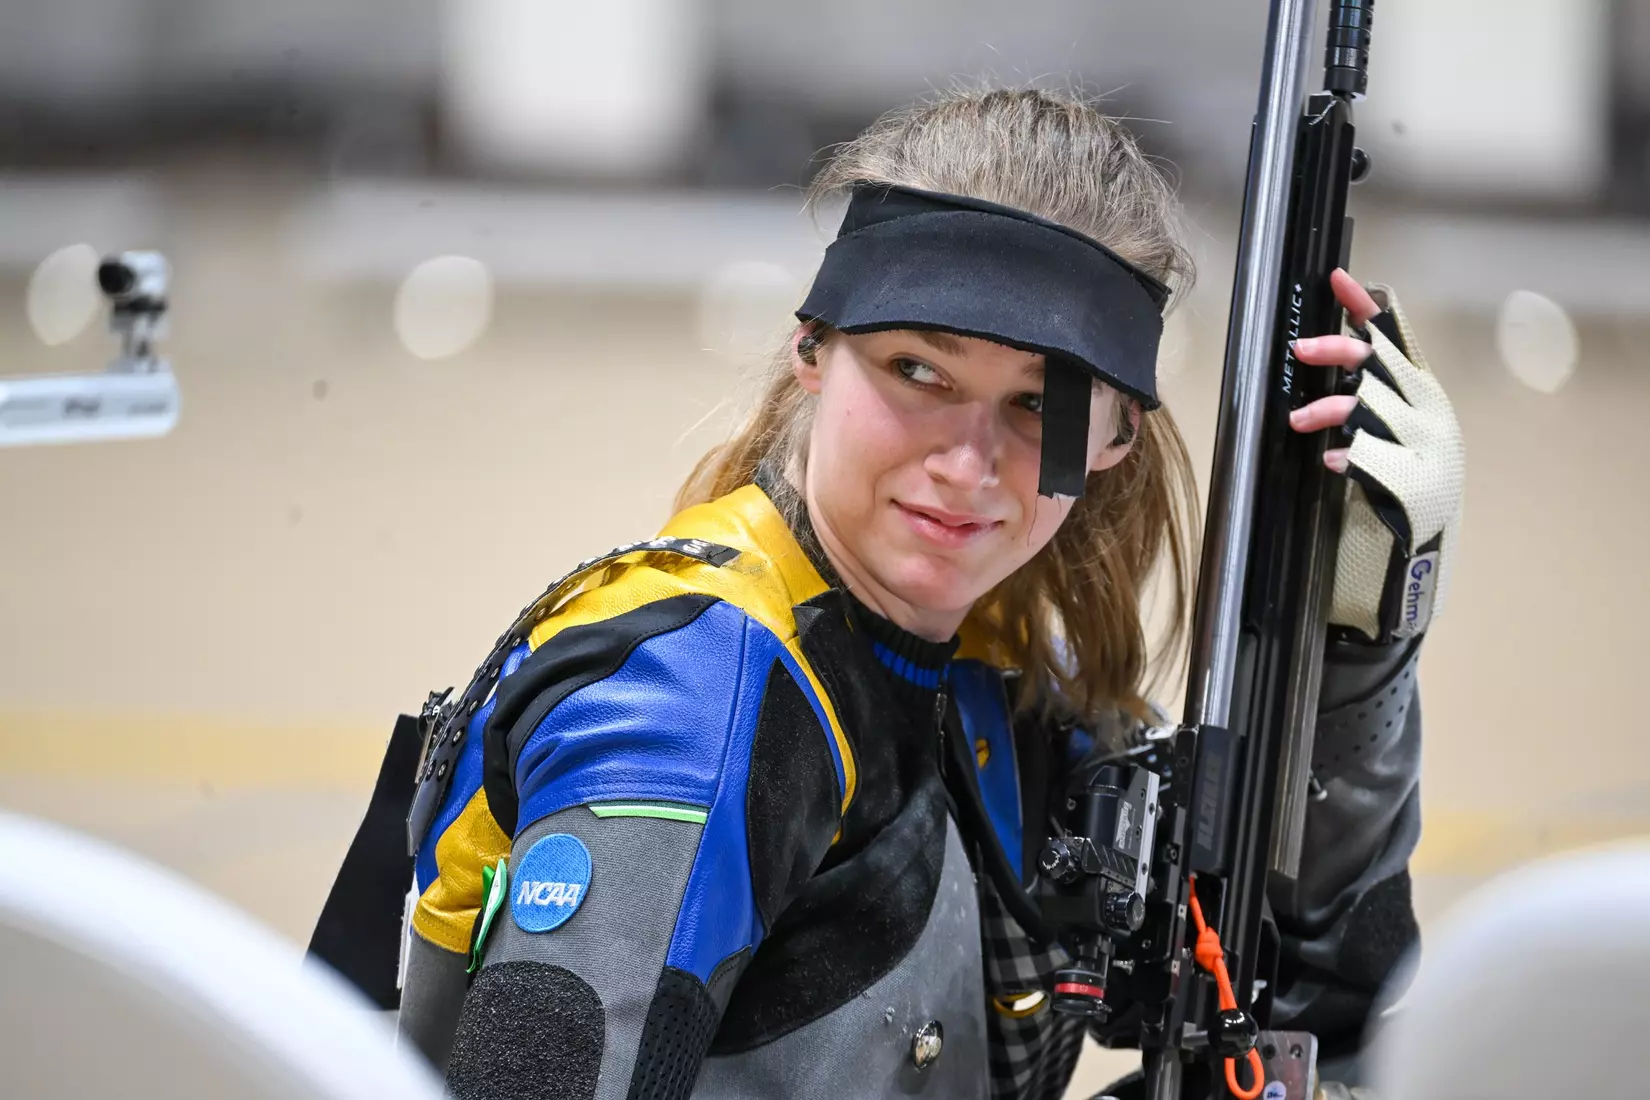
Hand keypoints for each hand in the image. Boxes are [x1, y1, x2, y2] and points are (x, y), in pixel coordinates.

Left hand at [1286, 268, 1465, 642]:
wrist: (1427, 538)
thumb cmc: (1405, 473)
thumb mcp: (1395, 422)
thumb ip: (1371, 388)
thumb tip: (1331, 351)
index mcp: (1421, 390)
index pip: (1393, 338)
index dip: (1365, 308)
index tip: (1337, 279)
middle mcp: (1426, 410)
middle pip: (1376, 366)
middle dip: (1335, 353)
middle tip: (1299, 351)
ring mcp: (1423, 445)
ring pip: (1368, 409)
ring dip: (1327, 410)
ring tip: (1298, 419)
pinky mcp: (1412, 481)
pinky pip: (1371, 459)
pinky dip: (1347, 456)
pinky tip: (1331, 460)